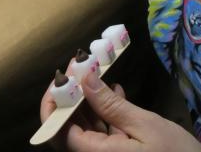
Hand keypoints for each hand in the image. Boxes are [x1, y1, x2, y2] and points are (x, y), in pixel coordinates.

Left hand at [40, 72, 200, 151]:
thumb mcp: (145, 125)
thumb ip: (111, 104)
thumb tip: (84, 79)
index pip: (58, 130)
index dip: (55, 102)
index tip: (64, 75)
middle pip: (69, 128)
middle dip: (72, 95)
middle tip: (82, 66)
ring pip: (86, 129)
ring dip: (88, 100)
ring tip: (97, 72)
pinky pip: (102, 134)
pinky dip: (105, 113)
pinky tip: (115, 91)